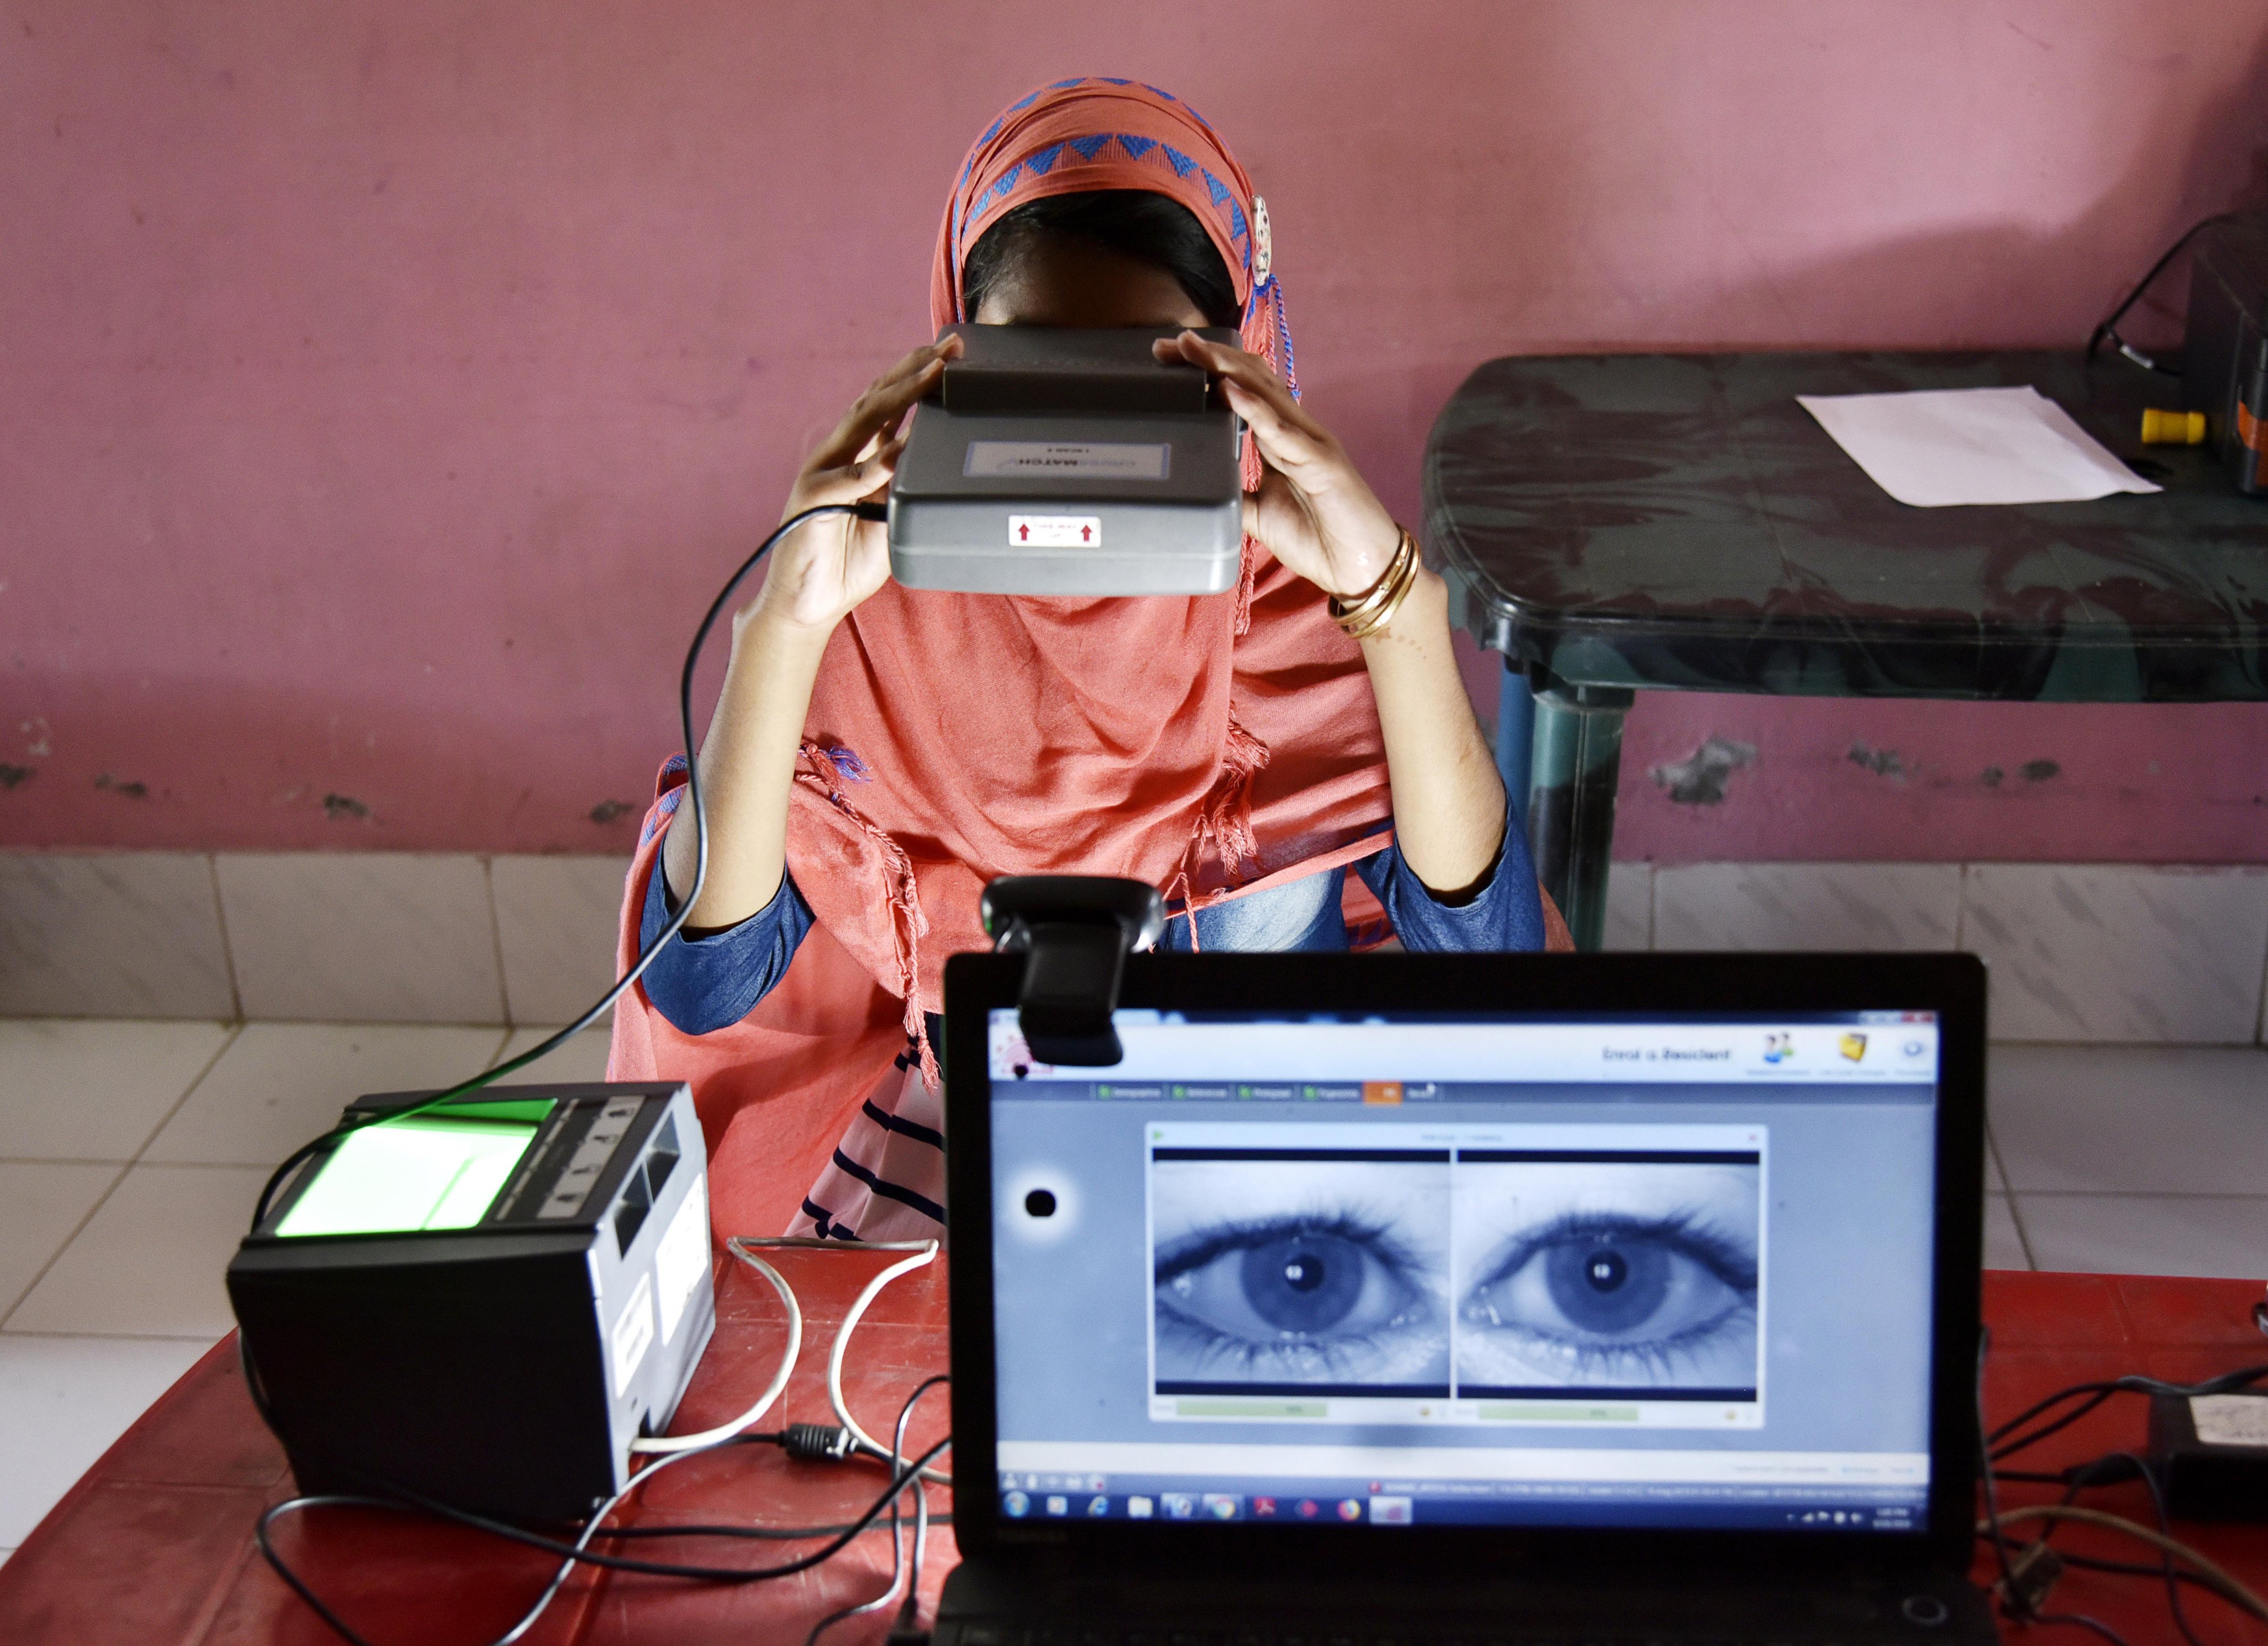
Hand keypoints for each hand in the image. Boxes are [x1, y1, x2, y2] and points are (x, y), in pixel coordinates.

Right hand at [743, 335, 964, 636]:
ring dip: (897, 397)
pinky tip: (895, 452)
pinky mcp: (811, 499)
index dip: (916, 378)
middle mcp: (839, 455)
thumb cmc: (849, 561)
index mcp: (858, 457)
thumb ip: (907, 486)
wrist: (810, 601)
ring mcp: (822, 472)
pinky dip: (872, 466)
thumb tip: (938, 459)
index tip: (948, 356)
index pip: (888, 407)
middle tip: (947, 347)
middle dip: (913, 371)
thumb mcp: (891, 517)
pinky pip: (847, 480)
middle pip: (877, 401)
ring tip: (929, 375)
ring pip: (862, 424)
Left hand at [1152, 330, 1399, 600]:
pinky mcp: (1321, 463)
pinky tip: (1229, 391)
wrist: (1359, 568)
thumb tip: (1199, 487)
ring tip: (1193, 351)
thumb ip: (1233, 495)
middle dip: (1210, 357)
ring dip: (1227, 369)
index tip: (1168, 358)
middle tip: (1170, 343)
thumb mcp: (1259, 515)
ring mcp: (1310, 442)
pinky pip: (1282, 431)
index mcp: (1281, 438)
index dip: (1209, 369)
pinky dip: (1254, 409)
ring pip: (1265, 394)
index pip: (1243, 389)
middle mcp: (1296, 430)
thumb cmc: (1317, 538)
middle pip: (1251, 379)